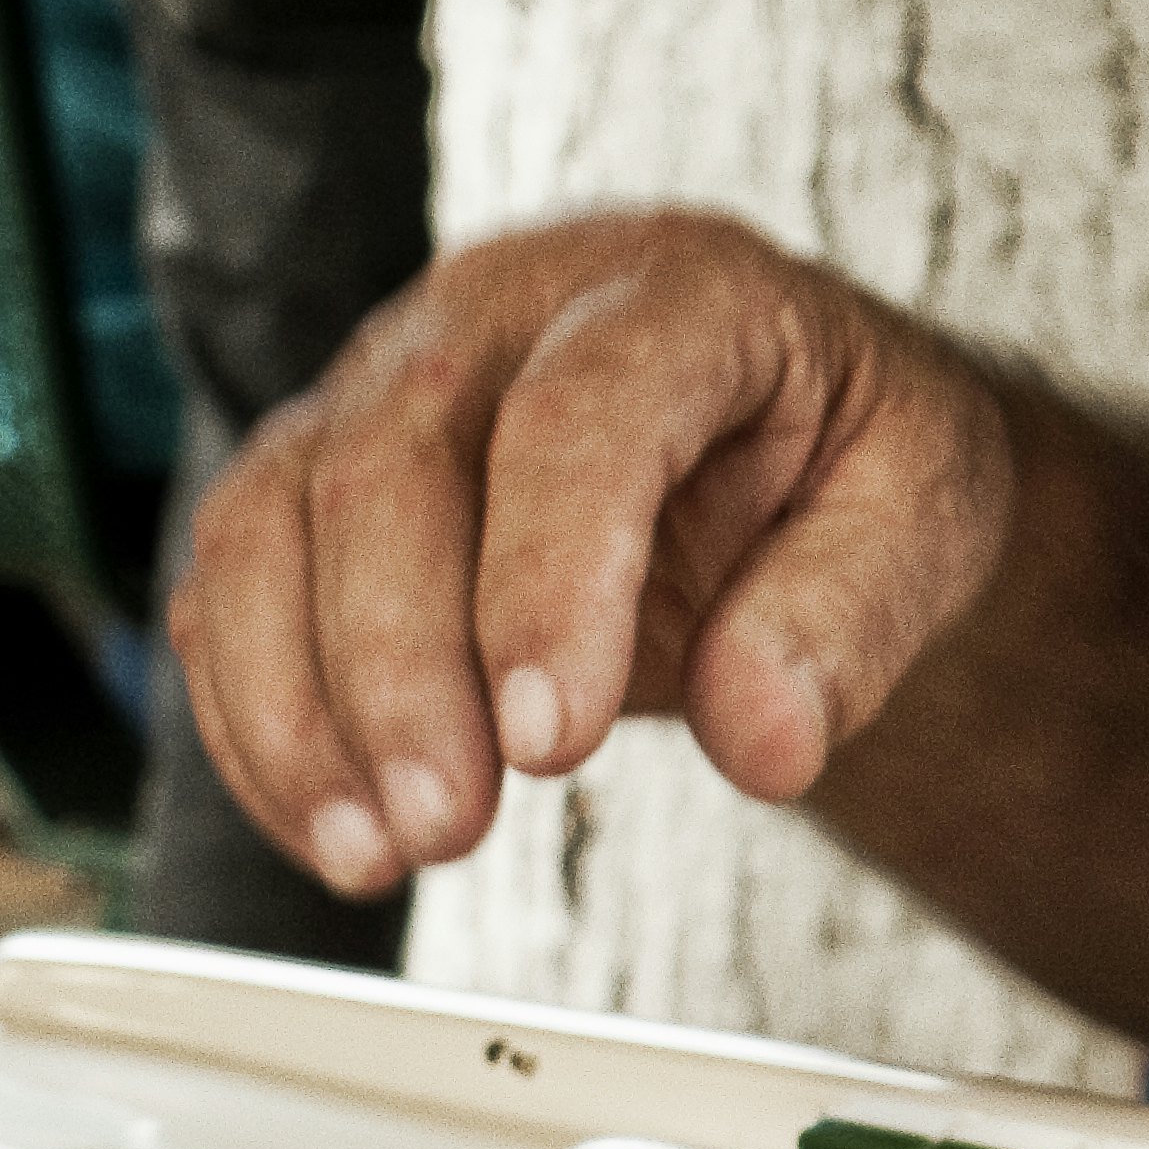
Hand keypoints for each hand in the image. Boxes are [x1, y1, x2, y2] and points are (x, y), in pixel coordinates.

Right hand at [170, 209, 1014, 896]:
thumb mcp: (920, 516)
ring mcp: (383, 388)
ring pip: (272, 522)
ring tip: (372, 853)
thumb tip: (765, 737)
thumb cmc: (835, 461)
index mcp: (671, 295)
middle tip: (447, 827)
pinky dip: (257, 727)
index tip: (554, 744)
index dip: (549, 579)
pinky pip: (229, 593)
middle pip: (389, 464)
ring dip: (298, 709)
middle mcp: (499, 316)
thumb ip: (853, 616)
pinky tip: (331, 831)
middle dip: (400, 669)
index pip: (578, 413)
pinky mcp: (315, 481)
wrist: (768, 432)